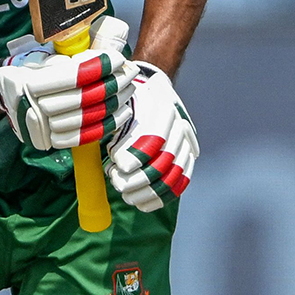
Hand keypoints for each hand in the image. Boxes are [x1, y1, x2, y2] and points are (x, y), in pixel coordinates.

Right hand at [0, 15, 137, 150]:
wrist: (5, 94)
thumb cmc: (28, 70)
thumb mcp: (41, 57)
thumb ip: (66, 57)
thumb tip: (102, 58)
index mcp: (29, 84)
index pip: (73, 76)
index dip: (99, 67)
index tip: (118, 59)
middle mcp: (32, 107)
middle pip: (84, 98)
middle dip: (113, 84)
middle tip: (130, 72)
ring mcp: (41, 128)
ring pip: (88, 117)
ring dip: (114, 103)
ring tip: (129, 89)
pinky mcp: (50, 140)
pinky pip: (84, 136)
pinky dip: (107, 124)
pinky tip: (121, 111)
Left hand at [104, 63, 196, 211]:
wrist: (151, 90)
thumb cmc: (126, 102)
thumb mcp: (117, 108)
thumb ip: (112, 130)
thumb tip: (106, 157)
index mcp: (161, 110)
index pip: (153, 140)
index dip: (135, 158)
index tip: (116, 167)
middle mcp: (178, 126)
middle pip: (163, 162)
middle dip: (138, 179)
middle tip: (118, 185)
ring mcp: (186, 141)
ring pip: (172, 175)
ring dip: (148, 191)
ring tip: (127, 197)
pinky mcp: (189, 154)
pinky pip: (181, 180)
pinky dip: (162, 196)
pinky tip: (143, 204)